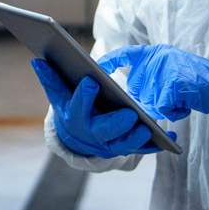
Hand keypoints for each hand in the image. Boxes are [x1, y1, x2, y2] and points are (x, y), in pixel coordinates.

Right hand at [32, 59, 172, 157]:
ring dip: (135, 139)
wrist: (77, 139)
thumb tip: (37, 60)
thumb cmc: (71, 109)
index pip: (77, 106)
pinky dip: (157, 146)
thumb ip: (51, 80)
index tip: (92, 81)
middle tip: (130, 114)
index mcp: (75, 117)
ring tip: (148, 128)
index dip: (84, 96)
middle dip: (116, 123)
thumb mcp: (60, 96)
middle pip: (103, 131)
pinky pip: (143, 149)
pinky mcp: (125, 149)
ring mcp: (108, 144)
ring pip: (123, 145)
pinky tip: (170, 139)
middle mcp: (91, 134)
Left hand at [97, 44, 208, 118]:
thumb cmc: (196, 82)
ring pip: (150, 103)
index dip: (110, 60)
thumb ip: (151, 79)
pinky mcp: (172, 85)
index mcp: (155, 54)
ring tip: (182, 99)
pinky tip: (186, 105)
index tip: (96, 67)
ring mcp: (164, 71)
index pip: (126, 54)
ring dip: (165, 109)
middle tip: (170, 98)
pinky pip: (163, 109)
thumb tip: (130, 100)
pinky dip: (175, 113)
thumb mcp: (171, 72)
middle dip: (150, 101)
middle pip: (136, 90)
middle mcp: (157, 59)